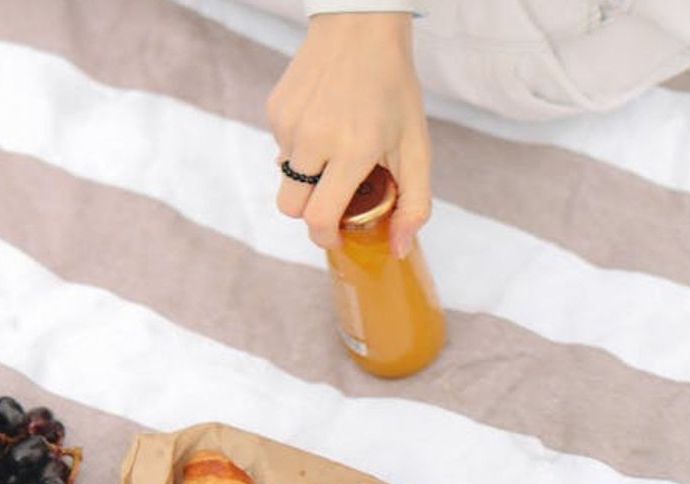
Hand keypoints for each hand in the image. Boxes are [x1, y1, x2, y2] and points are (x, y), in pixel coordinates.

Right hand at [266, 12, 430, 255]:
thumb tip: (397, 249)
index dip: (324, 236)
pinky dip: (299, 148)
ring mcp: (289, 124)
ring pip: (285, 178)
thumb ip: (413, 203)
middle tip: (334, 196)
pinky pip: (280, 148)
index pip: (319, 217)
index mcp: (353, 150)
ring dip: (307, 175)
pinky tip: (321, 122)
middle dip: (309, 212)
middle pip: (291, 208)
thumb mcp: (416, 145)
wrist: (359, 29)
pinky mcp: (274, 111)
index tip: (335, 234)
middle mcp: (314, 139)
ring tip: (333, 147)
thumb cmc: (393, 89)